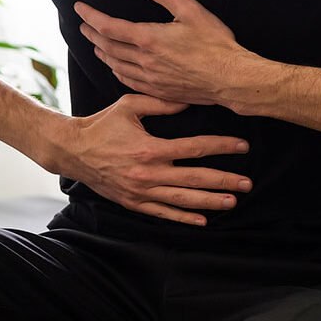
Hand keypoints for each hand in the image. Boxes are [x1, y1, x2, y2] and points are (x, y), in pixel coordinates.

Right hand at [51, 94, 251, 225]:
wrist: (72, 150)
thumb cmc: (101, 124)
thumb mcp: (129, 105)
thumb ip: (161, 103)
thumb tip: (190, 100)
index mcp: (150, 148)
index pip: (195, 148)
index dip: (222, 146)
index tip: (243, 146)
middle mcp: (148, 173)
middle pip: (196, 178)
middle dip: (224, 180)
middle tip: (248, 182)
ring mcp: (141, 191)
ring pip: (183, 200)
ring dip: (210, 201)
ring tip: (232, 201)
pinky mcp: (133, 202)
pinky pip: (162, 213)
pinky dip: (183, 219)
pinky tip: (202, 221)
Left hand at [74, 0, 252, 105]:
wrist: (231, 79)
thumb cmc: (215, 44)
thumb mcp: (190, 10)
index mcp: (148, 39)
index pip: (108, 26)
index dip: (90, 16)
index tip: (79, 8)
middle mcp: (144, 61)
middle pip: (108, 47)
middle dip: (92, 35)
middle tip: (83, 27)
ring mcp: (151, 78)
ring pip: (116, 66)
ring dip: (102, 54)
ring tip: (96, 46)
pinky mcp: (159, 90)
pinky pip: (129, 81)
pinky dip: (117, 72)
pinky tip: (116, 69)